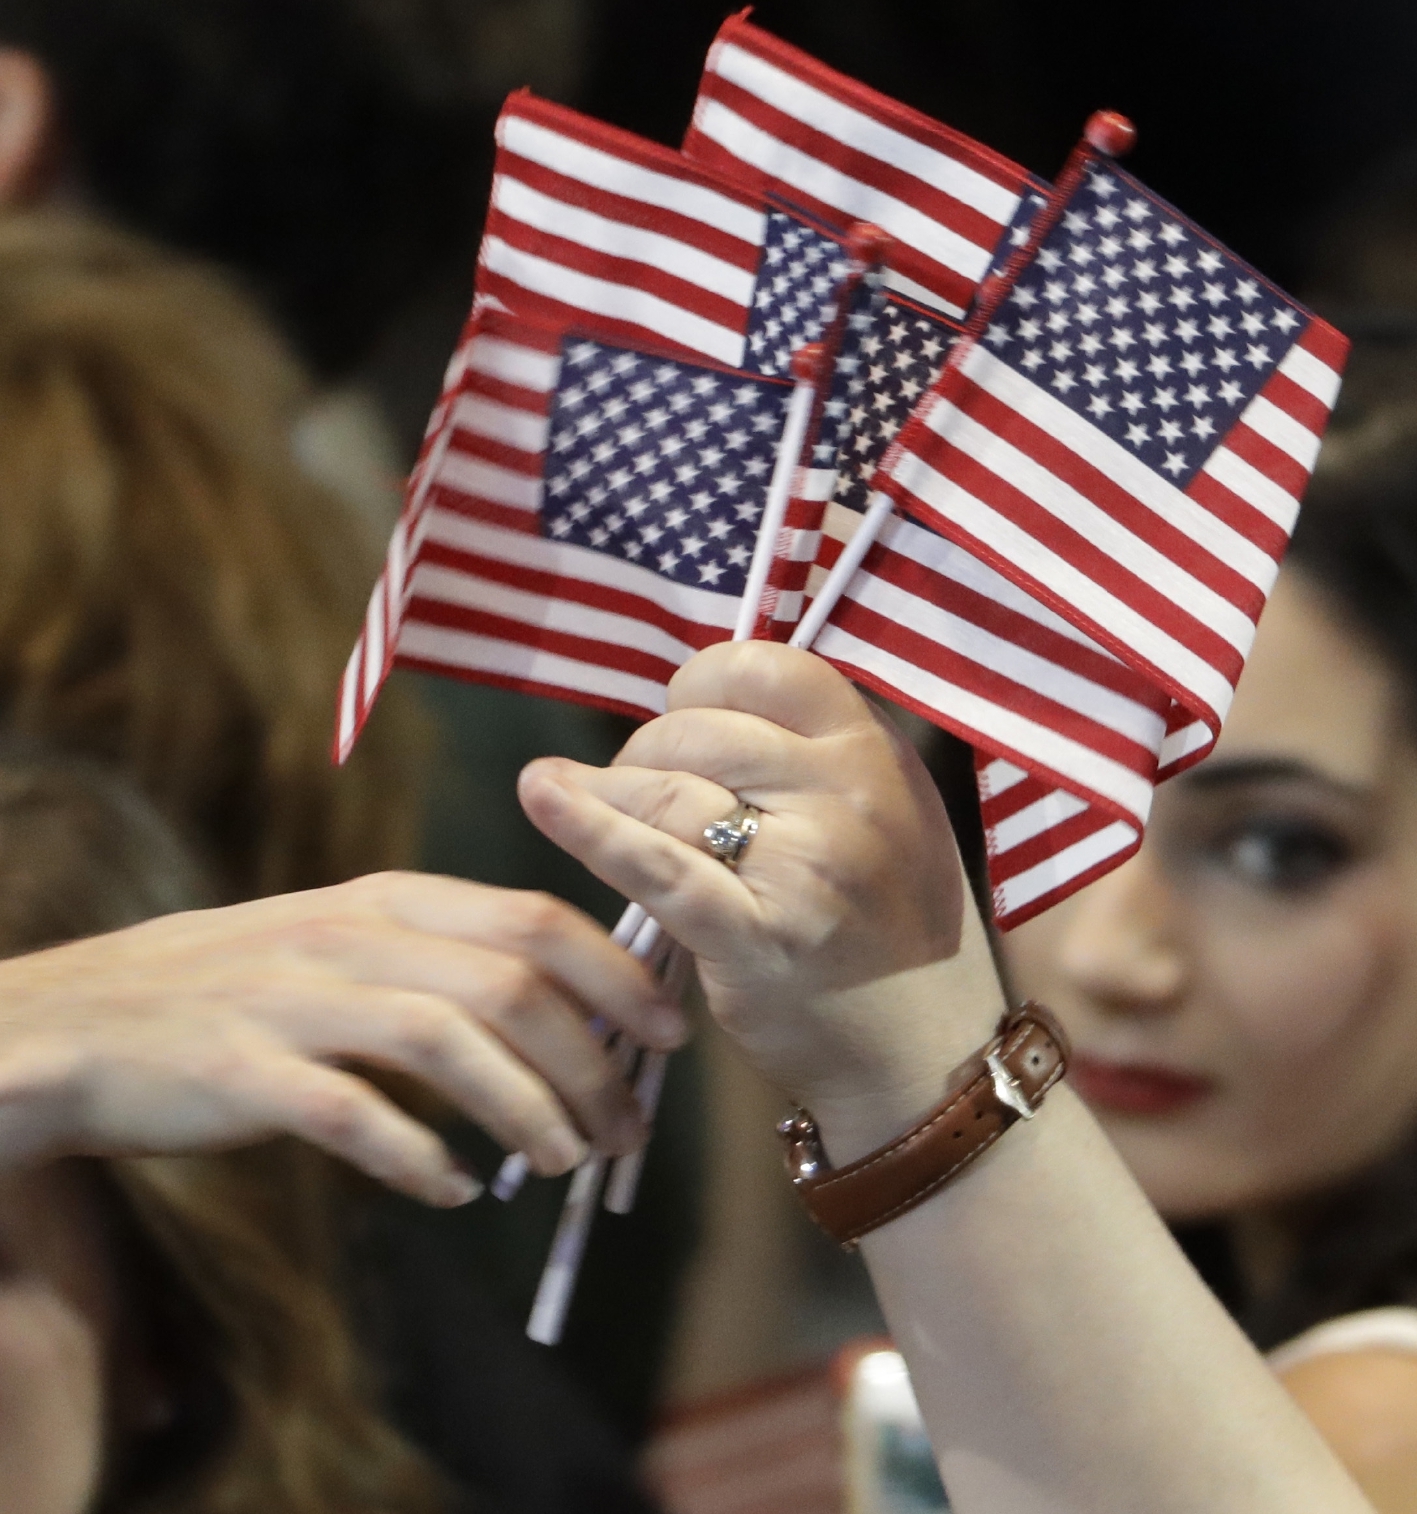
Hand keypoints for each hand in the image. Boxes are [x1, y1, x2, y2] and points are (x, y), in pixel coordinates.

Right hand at [0, 872, 684, 1204]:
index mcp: (388, 899)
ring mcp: (294, 999)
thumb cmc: (238, 991)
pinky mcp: (241, 1070)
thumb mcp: (345, 944)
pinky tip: (455, 1189)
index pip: (535, 919)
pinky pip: (351, 1115)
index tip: (669, 1033)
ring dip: (527, 1109)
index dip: (616, 977)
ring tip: (565, 1162)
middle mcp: (351, 935)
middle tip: (627, 1128)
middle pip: (512, 985)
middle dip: (591, 1061)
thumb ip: (445, 962)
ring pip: (448, 1043)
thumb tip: (568, 1016)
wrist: (76, 1023)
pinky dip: (417, 1156)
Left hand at [518, 643, 1005, 1151]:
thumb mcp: (890, 815)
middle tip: (639, 789)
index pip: (767, 669)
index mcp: (879, 755)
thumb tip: (706, 703)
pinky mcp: (756, 935)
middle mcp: (851, 798)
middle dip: (648, 750)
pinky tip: (543, 796)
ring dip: (611, 793)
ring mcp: (807, 866)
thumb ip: (818, 756)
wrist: (924, 1053)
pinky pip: (654, 863)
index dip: (705, 688)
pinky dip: (588, 826)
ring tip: (581, 803)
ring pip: (667, 789)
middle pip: (701, 729)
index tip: (687, 724)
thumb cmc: (888, 931)